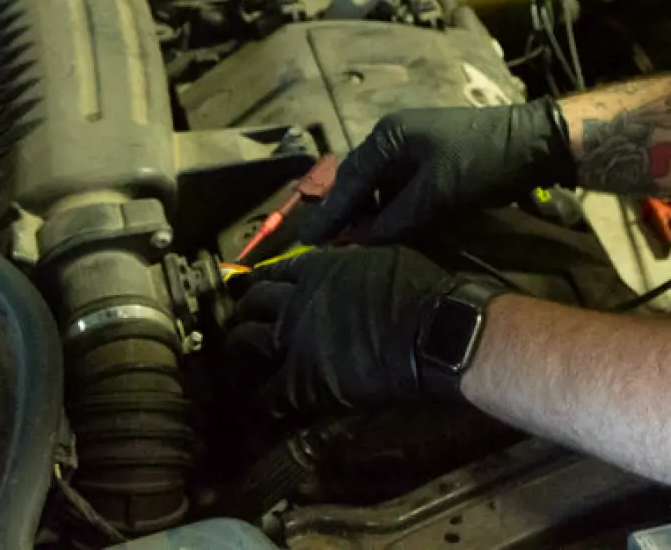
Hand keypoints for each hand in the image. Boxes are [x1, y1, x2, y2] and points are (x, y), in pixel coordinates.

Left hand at [224, 246, 466, 414]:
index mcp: (317, 269)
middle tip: (243, 323)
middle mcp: (296, 300)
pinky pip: (267, 395)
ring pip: (246, 342)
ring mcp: (294, 340)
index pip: (275, 271)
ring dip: (239, 351)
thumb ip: (350, 263)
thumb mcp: (382, 258)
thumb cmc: (419, 291)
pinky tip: (254, 410)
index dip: (261, 281)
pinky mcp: (302, 380)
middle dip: (244, 313)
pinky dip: (257, 403)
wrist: (432, 332)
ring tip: (238, 362)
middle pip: (253, 303)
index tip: (255, 288)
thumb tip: (342, 266)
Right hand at [297, 99, 573, 245]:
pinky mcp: (431, 163)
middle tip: (323, 247)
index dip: (329, 214)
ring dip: (368, 216)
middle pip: (359, 183)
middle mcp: (393, 140)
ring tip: (352, 248)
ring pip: (378, 189)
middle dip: (344, 216)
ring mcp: (413, 150)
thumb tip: (359, 244)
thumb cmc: (480, 162)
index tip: (308, 240)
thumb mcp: (436, 194)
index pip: (348, 182)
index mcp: (387, 138)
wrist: (531, 143)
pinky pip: (398, 190)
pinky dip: (389, 211)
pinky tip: (386, 233)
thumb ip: (395, 220)